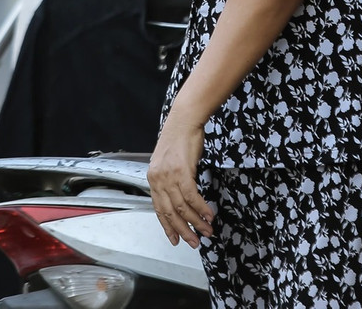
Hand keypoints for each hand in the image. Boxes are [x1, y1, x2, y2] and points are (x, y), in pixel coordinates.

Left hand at [148, 116, 212, 247]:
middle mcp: (157, 179)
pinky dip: (201, 208)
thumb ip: (171, 180)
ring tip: (207, 230)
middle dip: (183, 230)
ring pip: (182, 207)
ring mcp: (168, 176)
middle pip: (169, 212)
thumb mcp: (169, 162)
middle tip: (194, 241)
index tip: (175, 239)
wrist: (184, 119)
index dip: (168, 226)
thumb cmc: (179, 138)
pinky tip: (209, 215)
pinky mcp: (181, 171)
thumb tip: (180, 197)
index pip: (158, 209)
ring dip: (196, 222)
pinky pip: (191, 196)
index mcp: (153, 178)